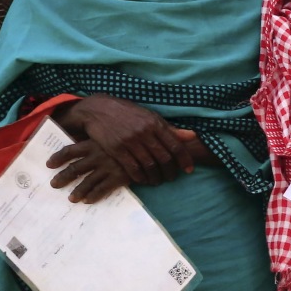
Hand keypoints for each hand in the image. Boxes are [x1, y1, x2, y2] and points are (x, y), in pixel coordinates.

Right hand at [49, 95, 198, 202]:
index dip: (185, 160)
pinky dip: (140, 177)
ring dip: (155, 177)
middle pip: (164, 158)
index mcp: (155, 123)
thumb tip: (192, 136)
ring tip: (157, 181)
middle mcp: (144, 132)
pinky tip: (143, 180)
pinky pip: (132, 168)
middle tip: (171, 178)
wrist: (99, 109)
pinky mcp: (116, 149)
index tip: (189, 170)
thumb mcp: (150, 116)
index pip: (176, 145)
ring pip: (149, 165)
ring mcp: (130, 141)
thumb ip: (169, 128)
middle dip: (170, 171)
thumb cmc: (128, 113)